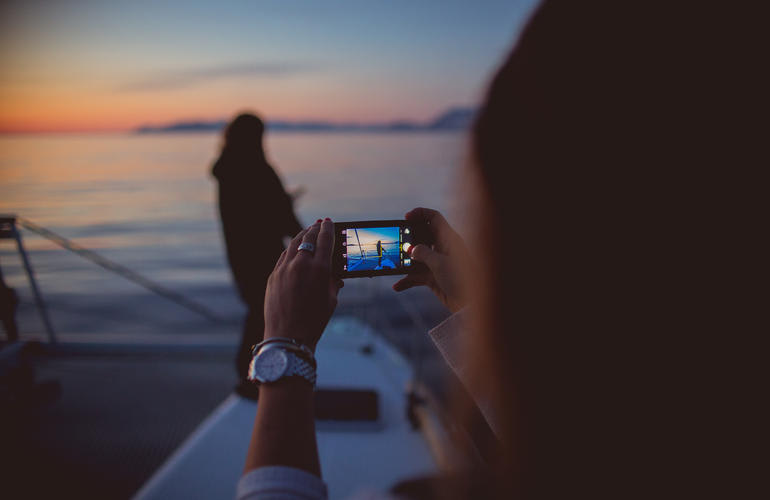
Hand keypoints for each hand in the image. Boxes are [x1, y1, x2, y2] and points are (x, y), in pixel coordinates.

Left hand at [264, 218, 342, 350]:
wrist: (287, 337)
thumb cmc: (313, 321)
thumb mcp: (331, 300)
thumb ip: (333, 282)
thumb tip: (335, 274)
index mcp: (320, 270)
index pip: (325, 240)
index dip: (329, 228)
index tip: (330, 222)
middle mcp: (300, 265)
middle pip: (308, 237)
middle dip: (315, 228)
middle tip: (320, 223)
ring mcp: (283, 269)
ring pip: (293, 244)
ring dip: (302, 236)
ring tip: (307, 231)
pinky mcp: (273, 276)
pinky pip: (283, 257)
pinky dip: (291, 250)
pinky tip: (294, 250)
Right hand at [393, 207, 468, 312]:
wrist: (470, 304)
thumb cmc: (461, 280)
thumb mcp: (439, 264)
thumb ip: (423, 253)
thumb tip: (410, 249)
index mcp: (449, 239)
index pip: (434, 218)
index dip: (420, 214)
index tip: (406, 217)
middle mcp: (443, 248)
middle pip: (422, 236)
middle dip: (409, 240)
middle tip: (397, 244)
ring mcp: (438, 263)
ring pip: (417, 258)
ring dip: (405, 263)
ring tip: (394, 265)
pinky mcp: (434, 277)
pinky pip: (417, 275)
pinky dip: (407, 280)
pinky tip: (398, 286)